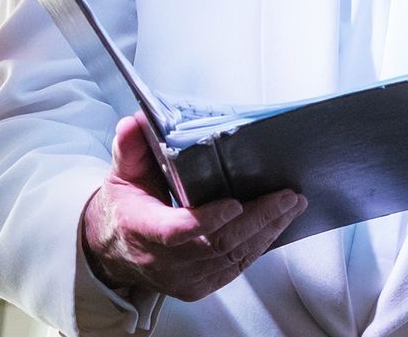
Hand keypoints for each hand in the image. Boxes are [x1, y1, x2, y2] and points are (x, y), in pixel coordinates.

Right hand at [80, 113, 305, 302]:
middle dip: (258, 219)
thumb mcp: (121, 172)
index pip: (176, 231)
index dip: (208, 220)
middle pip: (218, 245)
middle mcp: (163, 261)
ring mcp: (183, 279)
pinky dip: (259, 245)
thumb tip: (135, 121)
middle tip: (286, 196)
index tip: (236, 203)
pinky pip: (236, 268)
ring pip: (233, 258)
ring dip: (267, 231)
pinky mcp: (200, 287)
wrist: (116, 251)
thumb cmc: (125, 208)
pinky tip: (275, 226)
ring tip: (291, 206)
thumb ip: (129, 146)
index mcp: (141, 229)